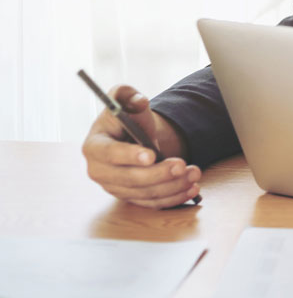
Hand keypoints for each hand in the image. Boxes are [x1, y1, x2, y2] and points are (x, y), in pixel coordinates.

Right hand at [82, 84, 201, 208]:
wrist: (132, 135)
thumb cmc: (127, 117)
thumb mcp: (126, 99)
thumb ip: (127, 94)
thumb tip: (139, 100)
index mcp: (94, 146)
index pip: (109, 154)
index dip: (130, 156)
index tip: (151, 155)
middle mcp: (100, 171)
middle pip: (130, 179)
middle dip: (159, 174)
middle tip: (182, 165)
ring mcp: (114, 187)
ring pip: (145, 193)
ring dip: (173, 186)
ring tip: (194, 173)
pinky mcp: (130, 197)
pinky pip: (152, 203)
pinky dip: (174, 198)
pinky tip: (191, 189)